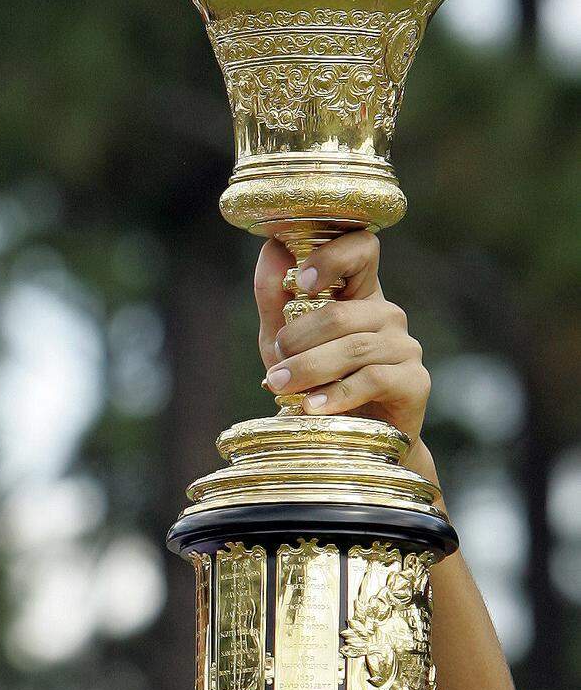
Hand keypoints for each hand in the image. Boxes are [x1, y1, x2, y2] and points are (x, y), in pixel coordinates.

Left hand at [253, 230, 431, 454]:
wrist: (352, 442)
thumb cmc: (317, 383)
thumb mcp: (284, 342)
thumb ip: (274, 299)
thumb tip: (273, 250)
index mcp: (360, 293)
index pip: (362, 247)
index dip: (334, 256)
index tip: (304, 282)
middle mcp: (387, 314)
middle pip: (341, 314)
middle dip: (298, 341)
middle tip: (274, 368)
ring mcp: (405, 346)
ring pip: (354, 347)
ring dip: (309, 369)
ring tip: (281, 387)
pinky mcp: (415, 381)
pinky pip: (373, 379)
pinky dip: (337, 394)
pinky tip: (313, 408)